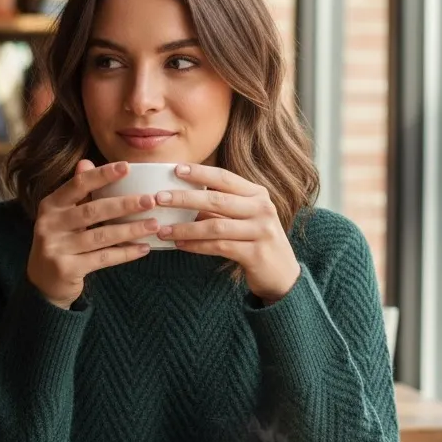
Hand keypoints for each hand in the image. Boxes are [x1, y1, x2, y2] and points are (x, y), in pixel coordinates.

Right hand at [27, 160, 158, 309]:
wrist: (43, 282)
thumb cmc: (61, 241)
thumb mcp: (63, 215)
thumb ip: (76, 191)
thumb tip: (86, 161)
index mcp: (50, 205)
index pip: (78, 184)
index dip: (102, 175)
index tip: (127, 167)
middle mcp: (49, 224)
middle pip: (92, 211)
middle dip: (124, 204)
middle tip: (150, 200)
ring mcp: (56, 248)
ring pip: (101, 236)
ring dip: (130, 230)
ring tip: (153, 225)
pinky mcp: (67, 269)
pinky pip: (103, 258)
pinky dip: (125, 253)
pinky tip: (143, 248)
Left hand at [155, 163, 300, 303]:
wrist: (282, 273)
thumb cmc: (255, 238)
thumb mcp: (243, 216)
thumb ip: (219, 205)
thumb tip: (180, 195)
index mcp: (257, 194)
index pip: (224, 178)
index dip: (200, 173)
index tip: (175, 168)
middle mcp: (262, 208)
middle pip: (216, 200)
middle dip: (184, 198)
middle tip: (159, 198)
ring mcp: (261, 231)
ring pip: (215, 226)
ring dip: (185, 228)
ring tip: (163, 229)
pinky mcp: (256, 254)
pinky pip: (218, 247)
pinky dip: (196, 246)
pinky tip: (179, 245)